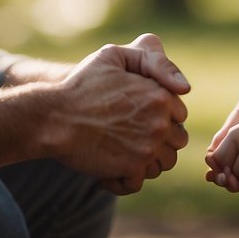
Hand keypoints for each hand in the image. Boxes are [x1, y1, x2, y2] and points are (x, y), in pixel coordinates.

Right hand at [53, 41, 189, 193]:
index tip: (138, 114)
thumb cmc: (82, 85)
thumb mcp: (114, 56)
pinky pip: (139, 181)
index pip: (179, 113)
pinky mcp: (131, 169)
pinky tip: (109, 168)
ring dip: (148, 160)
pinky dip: (124, 179)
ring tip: (124, 152)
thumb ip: (152, 61)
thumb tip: (183, 87)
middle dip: (160, 139)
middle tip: (131, 134)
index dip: (161, 114)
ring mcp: (147, 148)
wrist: (55, 116)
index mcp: (159, 95)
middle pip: (177, 140)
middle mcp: (159, 123)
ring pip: (164, 163)